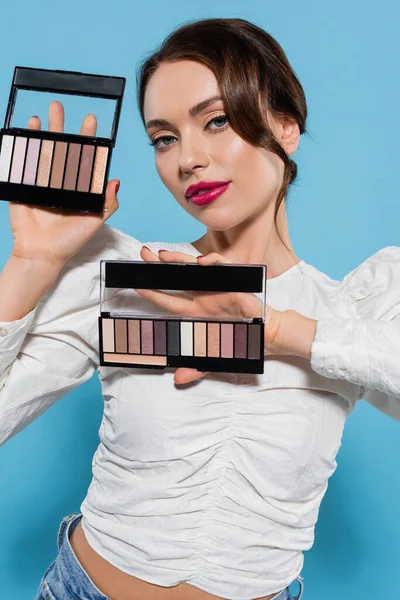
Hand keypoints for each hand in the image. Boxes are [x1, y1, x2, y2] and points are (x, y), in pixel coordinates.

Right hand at [9, 101, 119, 268]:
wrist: (43, 252)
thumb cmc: (70, 239)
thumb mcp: (94, 220)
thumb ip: (107, 202)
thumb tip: (116, 181)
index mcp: (77, 186)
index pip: (83, 156)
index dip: (87, 139)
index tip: (91, 121)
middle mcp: (60, 180)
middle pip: (61, 147)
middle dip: (61, 126)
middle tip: (61, 105)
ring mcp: (41, 182)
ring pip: (43, 151)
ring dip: (43, 131)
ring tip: (45, 114)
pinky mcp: (24, 186)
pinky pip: (23, 163)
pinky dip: (24, 146)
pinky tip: (27, 131)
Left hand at [138, 247, 317, 384]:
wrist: (266, 336)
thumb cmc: (241, 341)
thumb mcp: (214, 357)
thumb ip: (196, 367)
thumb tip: (177, 378)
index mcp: (196, 313)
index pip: (168, 300)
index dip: (152, 292)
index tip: (135, 284)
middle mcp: (203, 297)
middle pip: (176, 278)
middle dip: (158, 266)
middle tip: (141, 254)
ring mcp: (217, 287)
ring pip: (193, 269)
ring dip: (178, 260)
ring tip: (162, 254)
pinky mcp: (233, 282)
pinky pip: (221, 266)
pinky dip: (211, 262)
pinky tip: (199, 263)